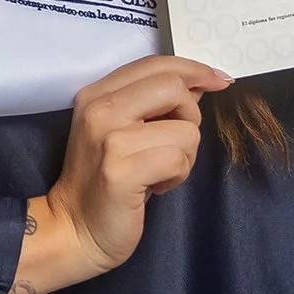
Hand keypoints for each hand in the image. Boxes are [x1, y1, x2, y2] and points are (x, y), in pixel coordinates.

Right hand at [4, 55, 228, 293]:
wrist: (74, 229)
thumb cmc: (105, 182)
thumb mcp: (124, 131)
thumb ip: (155, 103)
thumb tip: (200, 81)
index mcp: (97, 94)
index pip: (155, 64)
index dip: (194, 69)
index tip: (219, 82)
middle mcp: (99, 109)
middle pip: (174, 87)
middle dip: (190, 116)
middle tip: (175, 144)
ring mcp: (109, 139)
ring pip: (186, 130)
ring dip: (185, 156)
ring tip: (159, 172)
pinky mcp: (121, 171)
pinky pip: (178, 159)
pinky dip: (177, 176)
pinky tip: (155, 187)